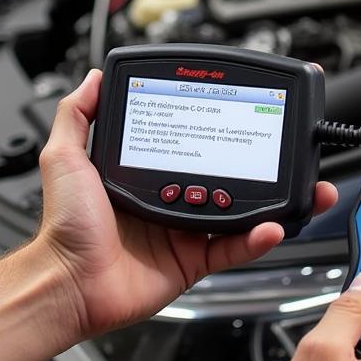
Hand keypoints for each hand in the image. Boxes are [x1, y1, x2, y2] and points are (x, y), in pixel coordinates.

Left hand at [37, 70, 337, 343]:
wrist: (68, 283)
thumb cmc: (63, 226)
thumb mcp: (65, 157)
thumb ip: (78, 114)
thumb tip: (95, 77)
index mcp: (145, 172)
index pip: (189, 143)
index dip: (214, 128)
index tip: (237, 110)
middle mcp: (169, 197)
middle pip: (223, 175)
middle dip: (256, 162)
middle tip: (281, 146)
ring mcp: (183, 230)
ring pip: (238, 210)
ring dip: (270, 199)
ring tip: (297, 186)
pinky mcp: (192, 261)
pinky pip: (233, 248)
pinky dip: (257, 239)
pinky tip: (273, 225)